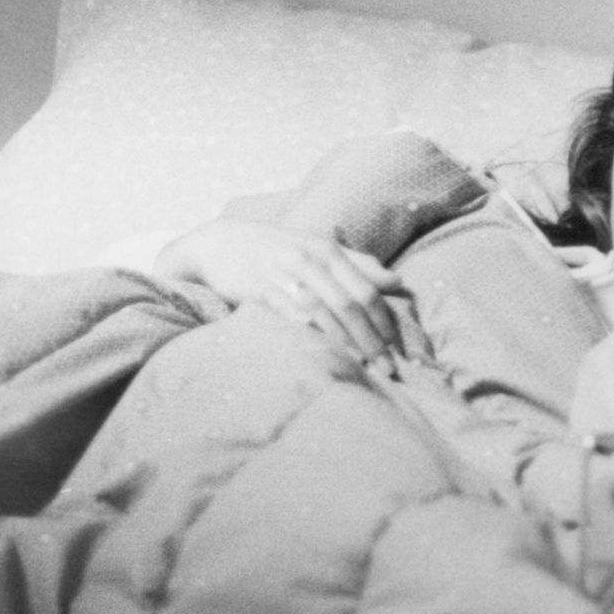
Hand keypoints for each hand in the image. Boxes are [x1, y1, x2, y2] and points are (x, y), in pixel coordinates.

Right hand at [156, 218, 403, 364]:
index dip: (385, 323)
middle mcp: (309, 260)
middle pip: (349, 306)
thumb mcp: (317, 248)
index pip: (366, 292)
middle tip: (389, 370)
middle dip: (372, 341)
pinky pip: (290, 316)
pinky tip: (326, 356)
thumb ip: (357, 264)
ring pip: (324, 314)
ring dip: (347, 344)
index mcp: (328, 250)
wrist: (216, 243)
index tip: (398, 351)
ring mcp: (282, 275)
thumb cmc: (275, 249)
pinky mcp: (257, 290)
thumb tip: (397, 282)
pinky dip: (311, 336)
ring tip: (365, 369)